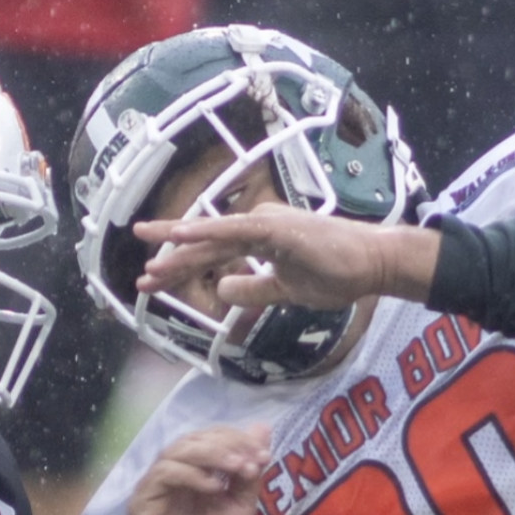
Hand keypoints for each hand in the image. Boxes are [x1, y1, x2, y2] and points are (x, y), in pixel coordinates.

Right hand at [127, 425, 270, 514]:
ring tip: (237, 468)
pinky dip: (190, 475)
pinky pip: (163, 474)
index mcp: (194, 470)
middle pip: (193, 439)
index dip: (236, 439)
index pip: (210, 437)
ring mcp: (154, 484)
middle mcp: (172, 472)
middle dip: (226, 444)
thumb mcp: (240, 507)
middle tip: (250, 460)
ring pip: (176, 450)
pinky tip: (214, 488)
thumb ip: (249, 472)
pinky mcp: (142, 500)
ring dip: (211, 454)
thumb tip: (263, 429)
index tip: (263, 455)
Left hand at [132, 203, 438, 310]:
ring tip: (150, 258)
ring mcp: (266, 223)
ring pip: (213, 236)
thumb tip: (220, 290)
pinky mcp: (276, 227)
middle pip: (204, 244)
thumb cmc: (337, 273)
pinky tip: (181, 235)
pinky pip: (234, 230)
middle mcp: (257, 224)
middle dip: (170, 261)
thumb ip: (252, 288)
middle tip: (140, 277)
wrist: (373, 264)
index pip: (210, 254)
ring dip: (180, 247)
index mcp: (258, 237)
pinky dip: (206, 231)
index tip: (151, 281)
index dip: (179, 267)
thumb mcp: (283, 291)